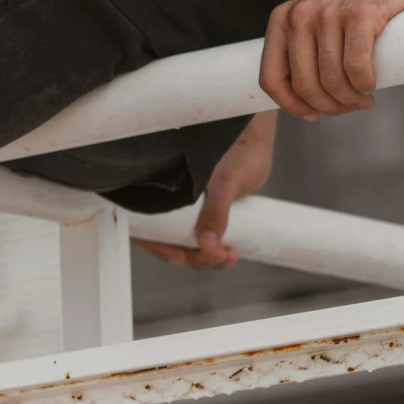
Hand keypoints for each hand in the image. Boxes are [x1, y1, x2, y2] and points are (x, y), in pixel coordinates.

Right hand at [132, 113, 276, 270]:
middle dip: (194, 257)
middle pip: (168, 245)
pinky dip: (213, 254)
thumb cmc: (237, 152)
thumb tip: (206, 245)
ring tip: (230, 256)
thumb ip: (216, 211)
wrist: (253, 144)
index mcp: (159, 192)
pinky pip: (198, 243)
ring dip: (206, 258)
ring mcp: (180, 213)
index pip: (150, 233)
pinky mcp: (196, 218)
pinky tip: (230, 254)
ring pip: (184, 247)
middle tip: (220, 256)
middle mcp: (165, 205)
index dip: (167, 251)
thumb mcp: (227, 181)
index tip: (190, 256)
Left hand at [260, 0, 403, 119]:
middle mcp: (300, 15)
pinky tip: (371, 85)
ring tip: (363, 98)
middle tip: (349, 106)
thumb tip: (301, 98)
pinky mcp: (360, 13)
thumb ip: (302, 48)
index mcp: (283, 20)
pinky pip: (355, 67)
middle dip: (329, 106)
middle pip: (305, 86)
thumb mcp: (314, 18)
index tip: (313, 113)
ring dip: (350, 100)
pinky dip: (363, 85)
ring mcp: (329, 12)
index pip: (271, 79)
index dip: (291, 106)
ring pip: (331, 80)